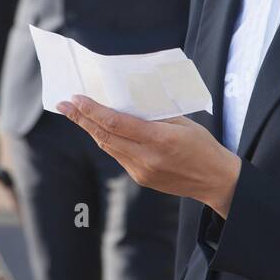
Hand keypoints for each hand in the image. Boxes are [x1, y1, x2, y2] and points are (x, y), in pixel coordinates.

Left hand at [56, 95, 239, 215]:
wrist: (216, 181)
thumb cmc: (203, 146)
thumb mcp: (183, 122)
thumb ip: (155, 113)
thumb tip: (127, 102)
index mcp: (159, 139)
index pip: (116, 123)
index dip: (92, 110)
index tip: (77, 98)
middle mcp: (146, 158)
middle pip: (104, 136)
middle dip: (81, 119)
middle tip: (63, 104)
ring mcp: (141, 171)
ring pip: (108, 147)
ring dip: (91, 129)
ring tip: (76, 114)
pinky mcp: (141, 178)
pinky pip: (119, 156)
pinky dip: (108, 140)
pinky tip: (101, 130)